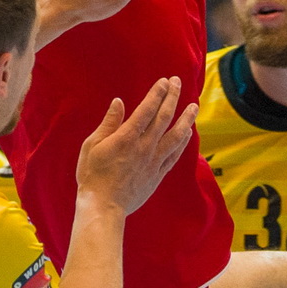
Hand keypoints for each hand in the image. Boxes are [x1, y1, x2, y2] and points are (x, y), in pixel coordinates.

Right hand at [73, 78, 195, 220]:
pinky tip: (187, 132)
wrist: (103, 206)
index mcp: (127, 137)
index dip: (157, 93)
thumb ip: (109, 123)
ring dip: (186, 119)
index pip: (147, 109)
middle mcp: (144, 147)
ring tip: (194, 106)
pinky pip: (174, 155)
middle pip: (164, 117)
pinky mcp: (158, 174)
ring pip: (175, 136)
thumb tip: (119, 102)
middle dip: (172, 97)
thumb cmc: (92, 175)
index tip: (164, 81)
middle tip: (178, 82)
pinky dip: (183, 142)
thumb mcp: (92, 145)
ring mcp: (153, 161)